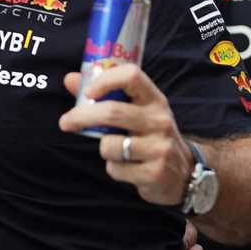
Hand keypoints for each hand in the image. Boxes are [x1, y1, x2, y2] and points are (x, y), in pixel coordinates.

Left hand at [58, 64, 193, 206]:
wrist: (184, 173)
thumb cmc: (150, 135)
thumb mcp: (136, 111)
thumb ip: (105, 95)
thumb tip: (71, 79)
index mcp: (154, 100)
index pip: (132, 76)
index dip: (105, 80)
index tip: (87, 92)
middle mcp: (159, 120)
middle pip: (112, 112)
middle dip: (82, 117)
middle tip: (65, 122)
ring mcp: (160, 148)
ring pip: (109, 145)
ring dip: (103, 149)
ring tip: (116, 151)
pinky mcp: (155, 173)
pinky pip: (116, 169)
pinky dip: (114, 169)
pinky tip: (129, 168)